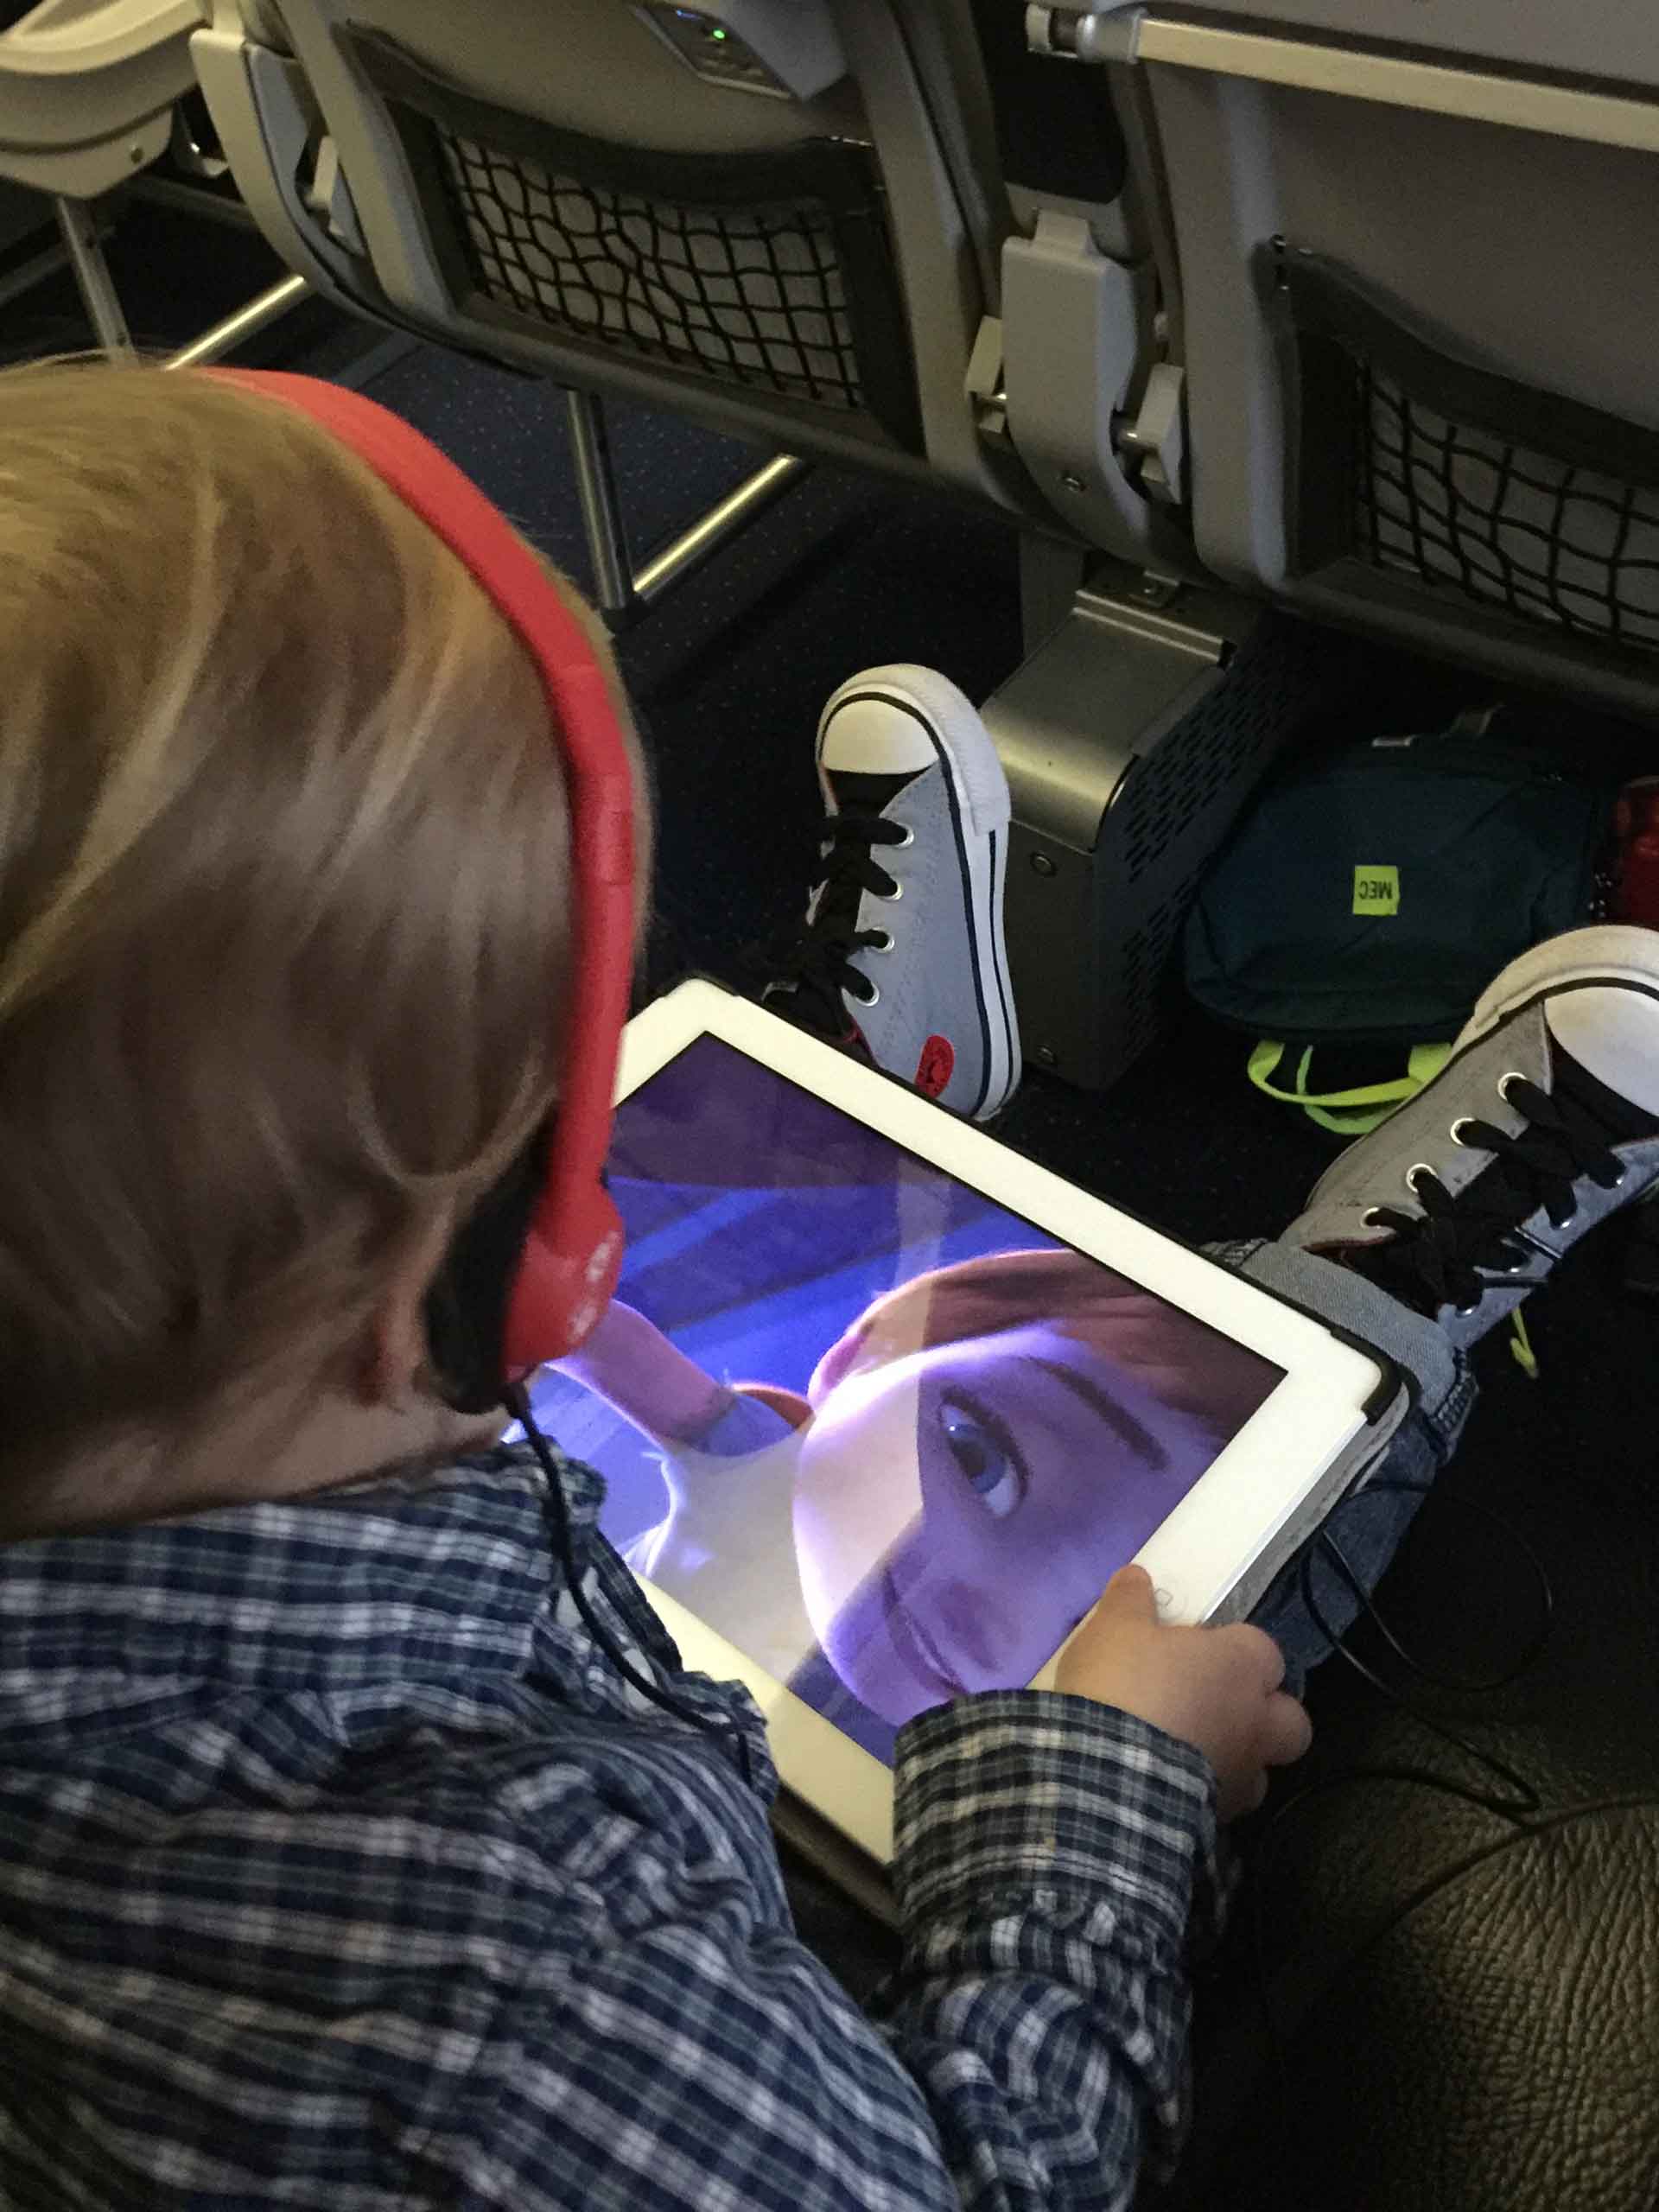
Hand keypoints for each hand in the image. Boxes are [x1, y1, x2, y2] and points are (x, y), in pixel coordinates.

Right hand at [1054, 1565, 1311, 1820]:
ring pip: (1265, 1766)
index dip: (1236, 1648)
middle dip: (1267, 1711)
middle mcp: (1256, 1719)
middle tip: (1223, 1704)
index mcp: (1239, 1665)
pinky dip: (1211, 1791)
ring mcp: (1244, 1772)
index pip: (1264, 1649)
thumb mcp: (1114, 1628)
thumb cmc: (1125, 1685)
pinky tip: (1176, 1785)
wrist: (1110, 1771)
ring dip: (1242, 1756)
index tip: (1202, 1648)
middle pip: (1291, 1716)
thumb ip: (1131, 1600)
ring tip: (1200, 1752)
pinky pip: (1228, 1799)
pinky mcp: (1223, 1815)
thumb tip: (1138, 1577)